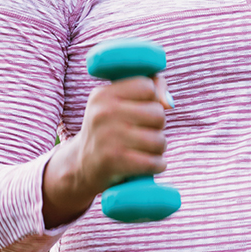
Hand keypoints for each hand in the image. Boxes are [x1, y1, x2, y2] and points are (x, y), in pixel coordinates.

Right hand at [42, 73, 171, 226]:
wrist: (82, 165)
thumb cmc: (111, 128)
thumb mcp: (119, 102)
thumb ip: (151, 88)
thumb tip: (168, 103)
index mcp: (103, 95)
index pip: (147, 86)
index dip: (152, 100)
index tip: (141, 110)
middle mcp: (103, 113)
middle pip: (158, 113)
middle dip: (157, 126)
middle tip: (143, 133)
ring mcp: (107, 137)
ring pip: (159, 140)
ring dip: (159, 148)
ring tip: (145, 149)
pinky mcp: (114, 162)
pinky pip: (153, 162)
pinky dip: (157, 165)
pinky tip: (149, 164)